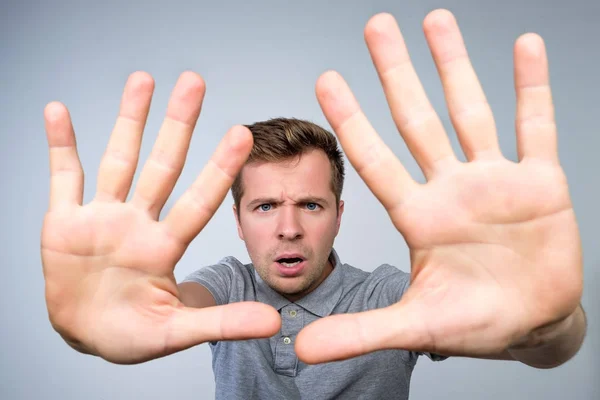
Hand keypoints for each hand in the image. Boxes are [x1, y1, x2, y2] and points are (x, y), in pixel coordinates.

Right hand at [42, 71, 278, 363]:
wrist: (87, 334)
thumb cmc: (132, 335)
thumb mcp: (177, 330)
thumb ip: (222, 323)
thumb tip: (274, 322)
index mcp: (165, 247)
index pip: (199, 201)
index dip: (219, 169)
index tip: (242, 133)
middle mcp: (137, 223)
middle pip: (162, 166)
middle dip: (177, 125)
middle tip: (194, 81)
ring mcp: (102, 218)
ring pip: (118, 159)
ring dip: (129, 120)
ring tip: (143, 78)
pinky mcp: (64, 222)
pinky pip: (63, 176)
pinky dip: (60, 145)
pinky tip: (59, 111)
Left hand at [295, 10, 582, 362]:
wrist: (533, 324)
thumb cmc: (474, 324)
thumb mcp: (415, 326)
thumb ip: (360, 333)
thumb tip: (299, 350)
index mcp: (419, 217)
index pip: (376, 159)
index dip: (351, 121)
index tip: (325, 79)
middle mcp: (451, 188)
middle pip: (417, 120)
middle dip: (396, 73)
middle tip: (375, 27)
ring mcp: (495, 180)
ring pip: (470, 110)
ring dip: (454, 65)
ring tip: (434, 19)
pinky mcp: (541, 183)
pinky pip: (536, 125)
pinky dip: (532, 87)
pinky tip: (524, 46)